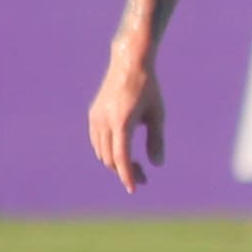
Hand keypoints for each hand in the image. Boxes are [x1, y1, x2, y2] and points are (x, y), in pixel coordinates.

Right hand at [88, 47, 167, 191]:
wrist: (128, 63)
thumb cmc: (148, 88)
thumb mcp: (157, 114)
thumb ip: (156, 140)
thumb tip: (157, 165)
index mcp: (122, 121)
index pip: (121, 157)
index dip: (127, 175)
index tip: (134, 189)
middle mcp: (104, 121)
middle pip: (110, 158)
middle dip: (125, 172)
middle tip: (144, 178)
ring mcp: (96, 118)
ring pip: (102, 152)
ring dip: (116, 163)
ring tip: (135, 166)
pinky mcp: (93, 115)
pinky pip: (98, 142)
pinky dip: (108, 152)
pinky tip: (123, 153)